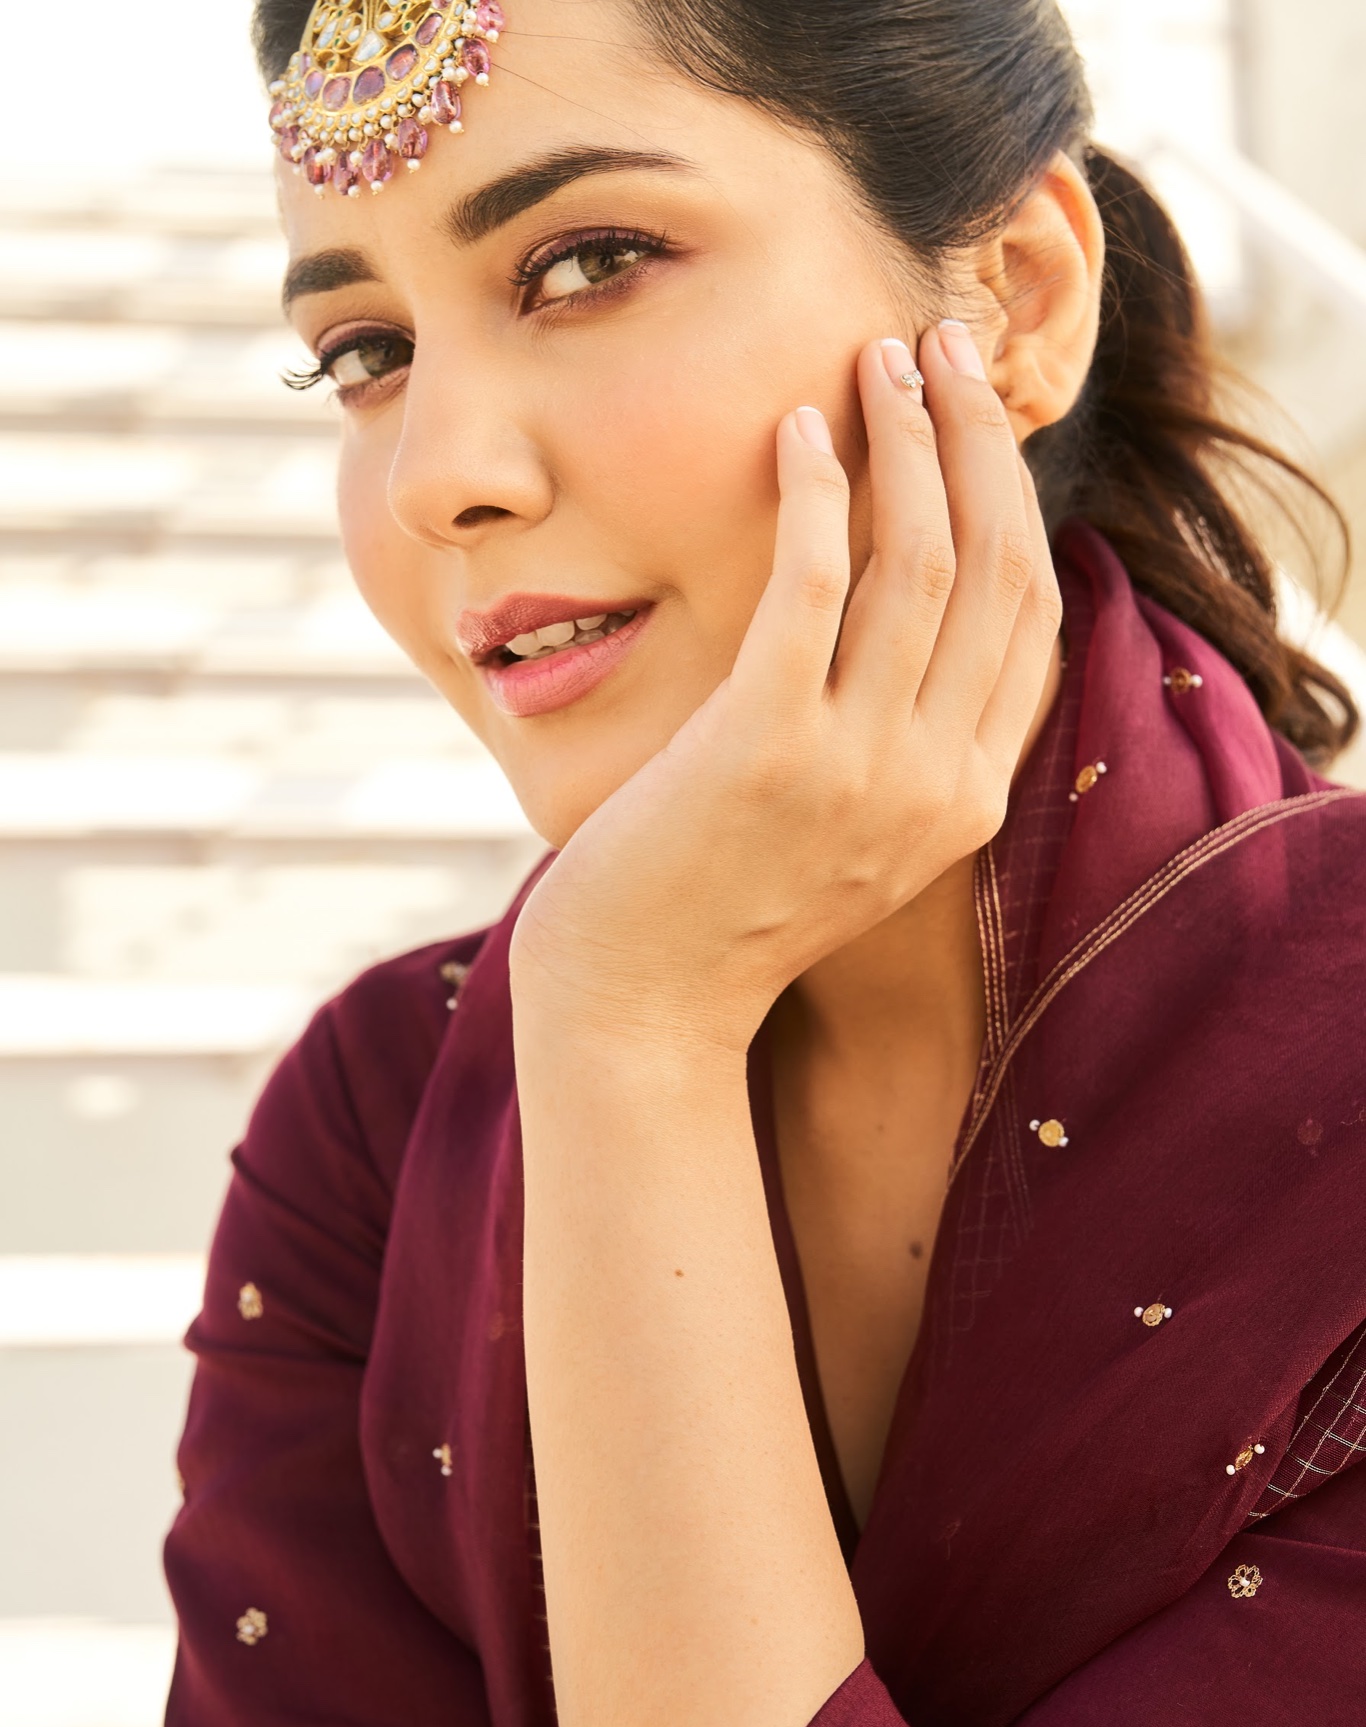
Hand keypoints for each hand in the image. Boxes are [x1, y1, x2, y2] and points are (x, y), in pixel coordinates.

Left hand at [510, 322, 1062, 1055]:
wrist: (641, 1005)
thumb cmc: (723, 905)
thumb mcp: (850, 831)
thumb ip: (899, 739)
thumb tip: (901, 608)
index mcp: (966, 798)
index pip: (1035, 616)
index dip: (1014, 495)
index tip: (977, 413)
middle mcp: (936, 781)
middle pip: (999, 568)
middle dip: (978, 438)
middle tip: (940, 343)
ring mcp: (858, 768)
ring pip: (923, 562)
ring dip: (907, 440)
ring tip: (876, 357)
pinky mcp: (766, 748)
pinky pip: (814, 586)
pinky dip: (815, 494)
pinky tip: (797, 429)